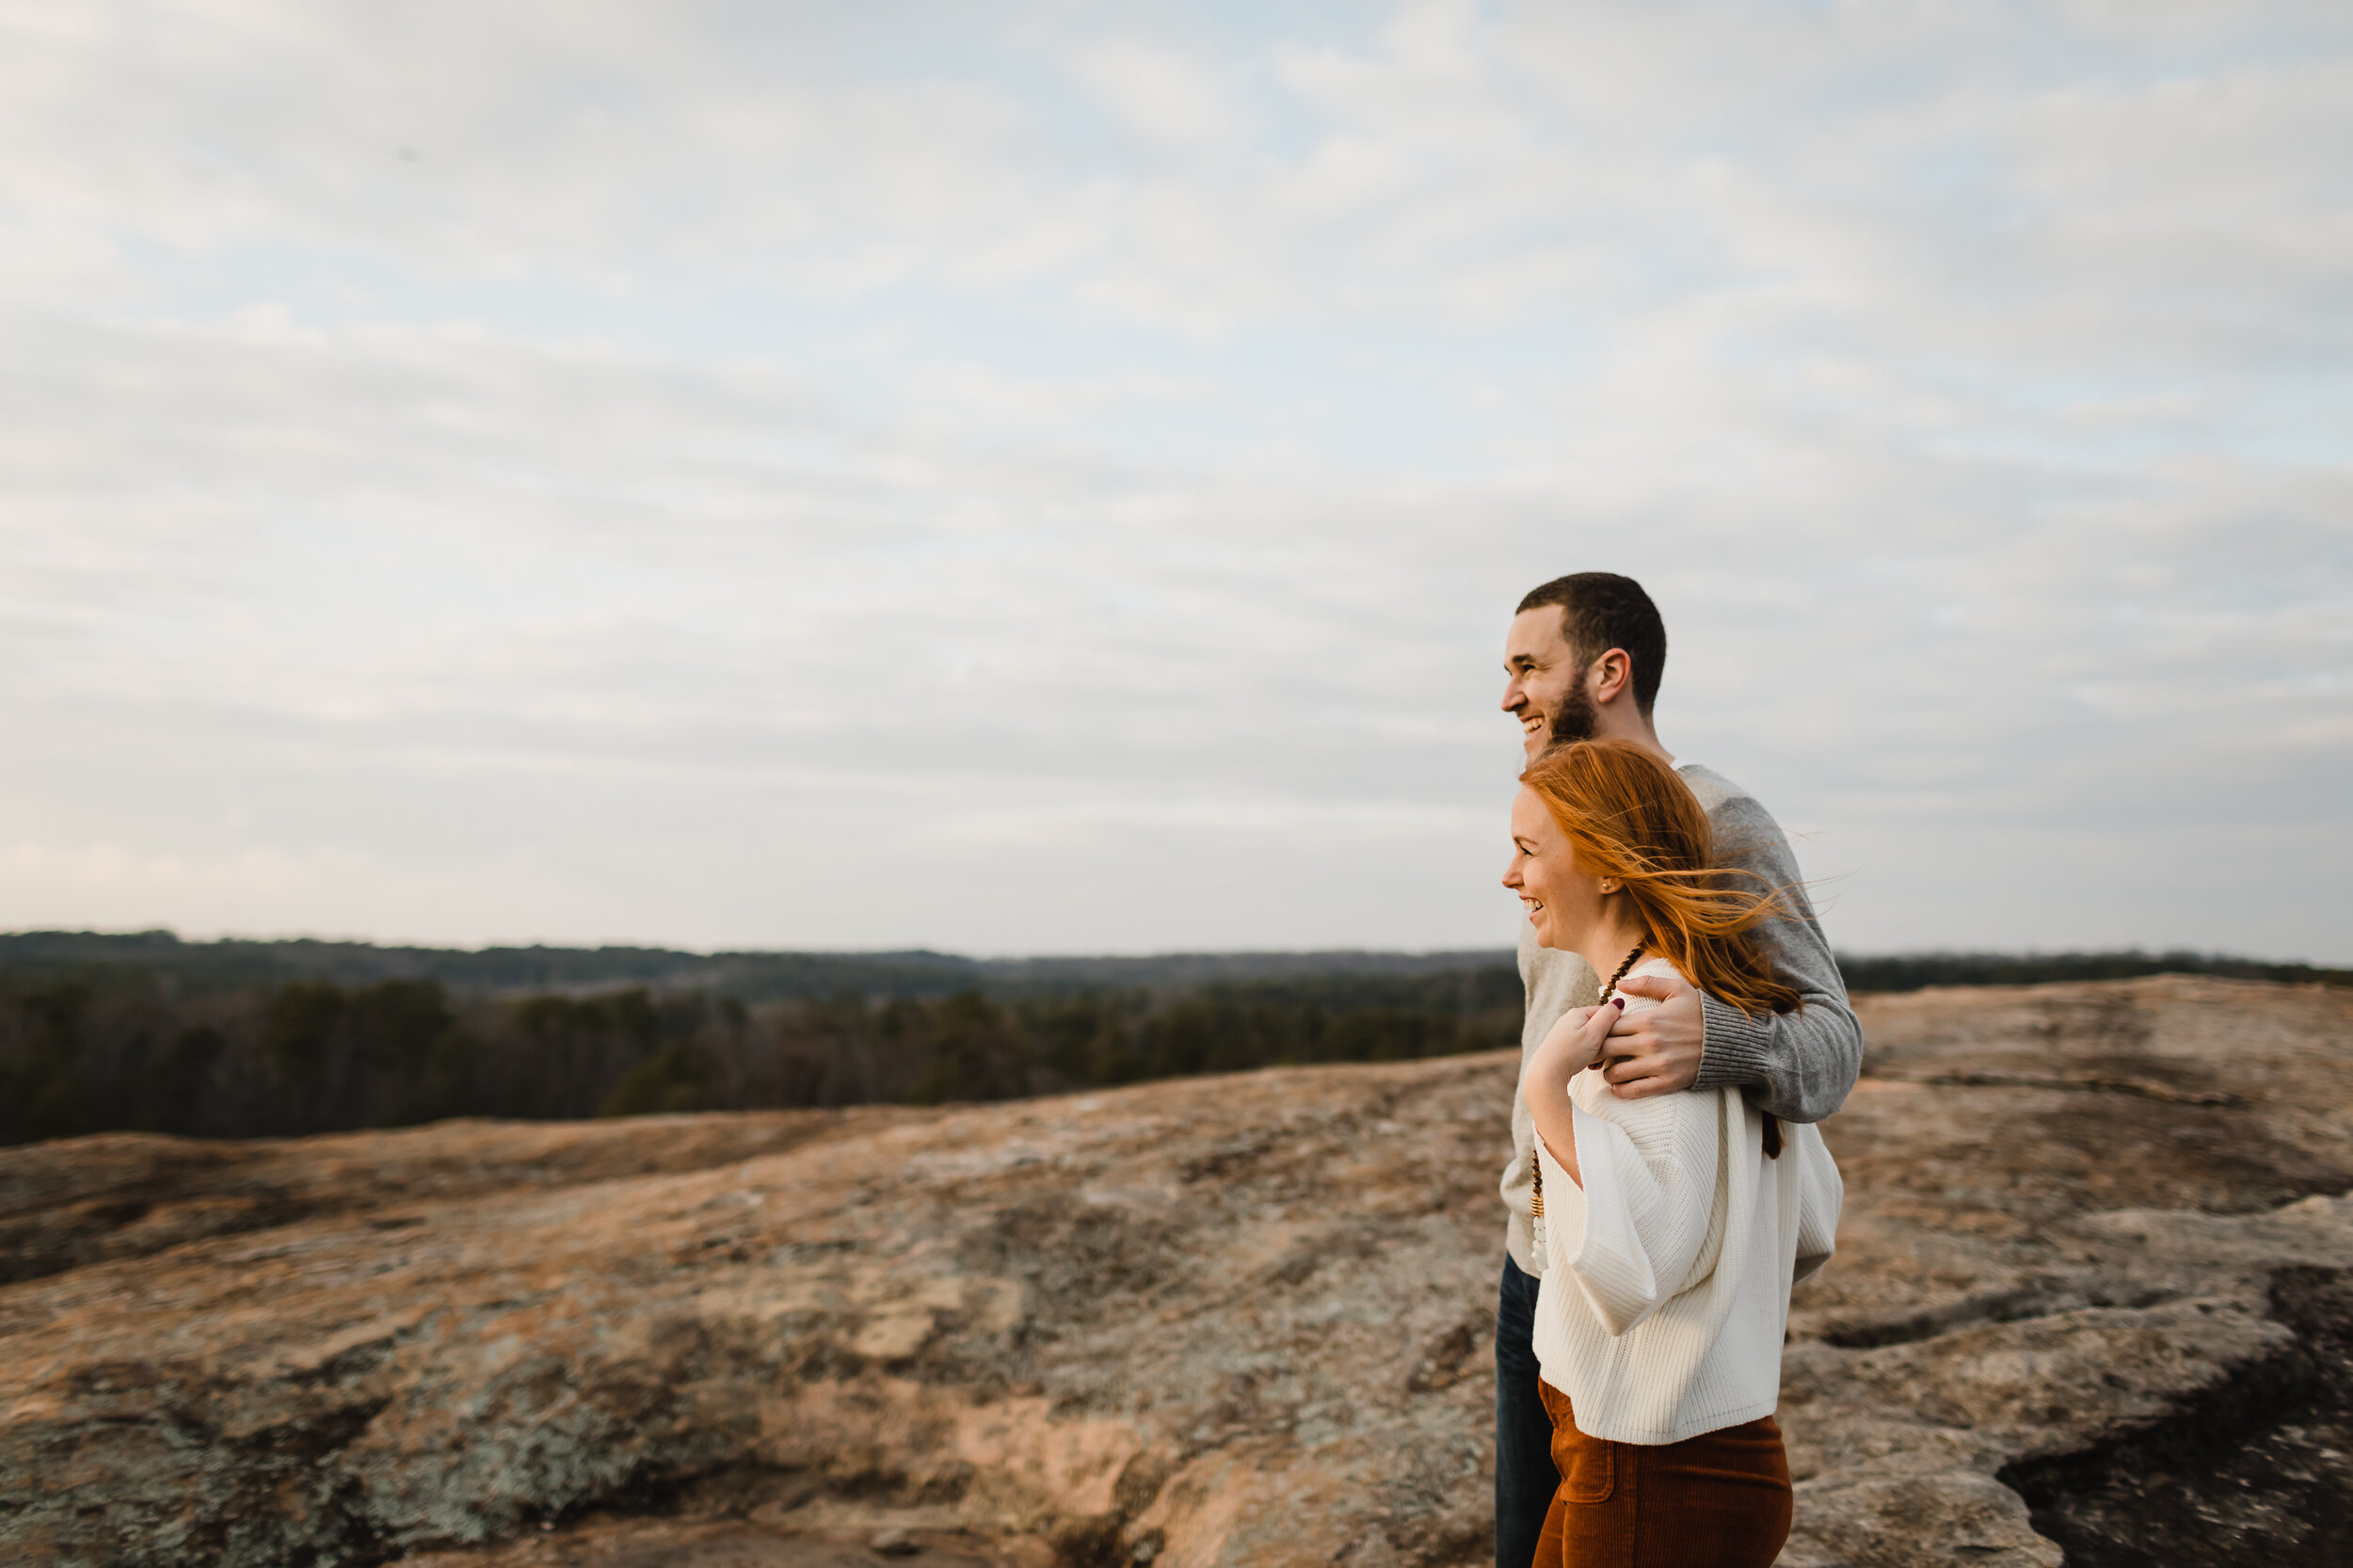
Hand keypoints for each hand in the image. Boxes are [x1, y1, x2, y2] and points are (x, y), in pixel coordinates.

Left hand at [1524, 1001, 1618, 1113]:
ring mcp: (1564, 1033)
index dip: (1614, 1027)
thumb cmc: (1571, 1053)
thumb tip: (1619, 1001)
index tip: (1614, 1041)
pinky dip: (1587, 1056)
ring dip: (1597, 1052)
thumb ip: (1608, 1016)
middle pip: (1597, 1027)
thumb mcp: (1594, 1033)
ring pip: (1590, 1040)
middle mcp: (1568, 1020)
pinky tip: (1587, 1065)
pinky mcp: (1561, 1046)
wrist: (1546, 1074)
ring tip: (1593, 1062)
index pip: (1605, 1013)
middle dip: (1604, 1042)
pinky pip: (1581, 1048)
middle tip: (1602, 1054)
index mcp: (1577, 1012)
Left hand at [1593, 973, 1703, 1098]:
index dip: (1600, 1029)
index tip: (1599, 1033)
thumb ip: (1647, 984)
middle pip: (1607, 1049)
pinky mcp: (1667, 1082)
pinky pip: (1635, 1090)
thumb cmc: (1701, 1012)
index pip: (1609, 1026)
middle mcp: (1650, 1043)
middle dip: (1598, 1051)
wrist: (1729, 1040)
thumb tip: (1619, 985)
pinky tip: (1618, 1085)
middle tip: (1596, 1053)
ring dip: (1607, 1072)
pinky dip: (1621, 1090)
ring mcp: (1658, 1065)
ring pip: (1616, 1072)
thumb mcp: (1677, 989)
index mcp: (1649, 1020)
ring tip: (1609, 1068)